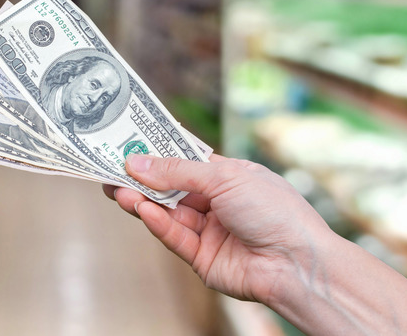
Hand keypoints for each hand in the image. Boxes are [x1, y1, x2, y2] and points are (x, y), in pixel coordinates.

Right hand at [103, 154, 333, 303]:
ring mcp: (208, 231)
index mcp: (227, 176)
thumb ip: (177, 171)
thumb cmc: (274, 210)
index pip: (184, 160)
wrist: (297, 262)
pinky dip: (157, 223)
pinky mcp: (202, 258)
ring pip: (166, 213)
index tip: (127, 143)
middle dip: (141, 179)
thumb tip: (137, 162)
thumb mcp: (225, 177)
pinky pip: (174, 237)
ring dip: (142, 200)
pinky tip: (141, 209)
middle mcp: (216, 203)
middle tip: (109, 169)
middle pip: (169, 188)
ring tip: (117, 189)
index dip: (157, 153)